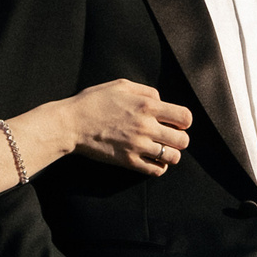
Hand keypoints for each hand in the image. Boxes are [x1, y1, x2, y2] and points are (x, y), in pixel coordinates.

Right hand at [68, 80, 191, 176]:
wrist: (71, 124)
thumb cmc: (94, 101)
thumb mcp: (121, 85)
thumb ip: (146, 91)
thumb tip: (162, 101)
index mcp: (147, 106)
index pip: (184, 117)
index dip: (183, 121)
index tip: (175, 122)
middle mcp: (146, 127)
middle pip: (183, 140)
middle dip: (179, 138)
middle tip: (169, 137)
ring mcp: (138, 146)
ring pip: (172, 157)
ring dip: (171, 154)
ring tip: (162, 149)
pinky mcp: (128, 161)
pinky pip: (156, 170)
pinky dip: (160, 167)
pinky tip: (153, 160)